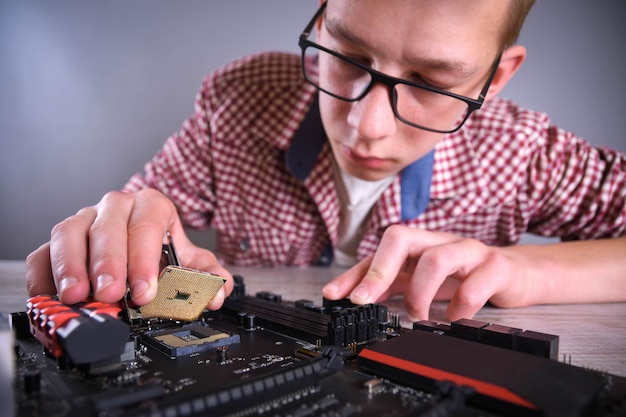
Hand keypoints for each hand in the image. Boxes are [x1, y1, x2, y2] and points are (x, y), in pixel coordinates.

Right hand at [25, 189, 231, 308]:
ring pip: (70, 234)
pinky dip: (45, 274)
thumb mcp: (190, 258)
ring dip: (71, 267)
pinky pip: (44, 251)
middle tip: (110, 294)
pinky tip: (51, 295)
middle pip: (107, 228)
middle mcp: (115, 207)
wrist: (142, 236)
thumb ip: (207, 275)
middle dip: (108, 264)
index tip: (145, 291)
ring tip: (77, 295)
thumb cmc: (163, 246)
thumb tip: (218, 293)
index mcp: (151, 205)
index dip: (144, 259)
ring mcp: (84, 219)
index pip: (146, 226)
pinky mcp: (61, 239)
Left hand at [323, 225, 533, 320]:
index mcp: (419, 244)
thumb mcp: (422, 278)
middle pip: (400, 237)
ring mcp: (469, 251)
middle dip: (378, 270)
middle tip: (367, 301)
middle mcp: (440, 241)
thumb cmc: (464, 274)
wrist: (517, 273)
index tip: (334, 294)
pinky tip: (454, 318)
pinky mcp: (496, 267)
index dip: (355, 272)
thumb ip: (391, 284)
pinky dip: (459, 308)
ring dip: (419, 293)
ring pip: (435, 259)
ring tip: (417, 316)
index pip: (378, 251)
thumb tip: (355, 296)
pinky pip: (474, 286)